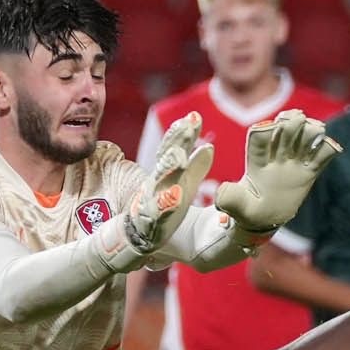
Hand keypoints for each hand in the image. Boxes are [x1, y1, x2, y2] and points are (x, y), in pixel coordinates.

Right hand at [124, 112, 213, 253]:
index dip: (182, 132)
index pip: (174, 146)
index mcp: (167, 171)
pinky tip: (176, 196)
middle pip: (166, 156)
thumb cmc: (166, 204)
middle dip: (175, 141)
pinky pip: (159, 211)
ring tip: (181, 157)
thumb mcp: (185, 183)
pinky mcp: (153, 220)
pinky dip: (166, 204)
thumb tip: (209, 146)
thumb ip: (196, 165)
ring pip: (160, 180)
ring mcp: (153, 199)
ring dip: (168, 167)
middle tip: (188, 125)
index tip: (194, 116)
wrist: (140, 233)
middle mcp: (158, 181)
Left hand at [216, 109, 342, 232]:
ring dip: (310, 130)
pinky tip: (332, 147)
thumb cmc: (248, 211)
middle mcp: (276, 157)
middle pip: (283, 131)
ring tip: (318, 130)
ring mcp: (293, 162)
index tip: (271, 127)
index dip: (264, 130)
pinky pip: (321, 156)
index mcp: (256, 161)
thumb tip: (224, 188)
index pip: (258, 139)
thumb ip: (230, 198)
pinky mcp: (309, 171)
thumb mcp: (236, 207)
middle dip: (290, 122)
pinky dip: (328, 148)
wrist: (265, 220)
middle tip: (299, 118)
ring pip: (303, 138)